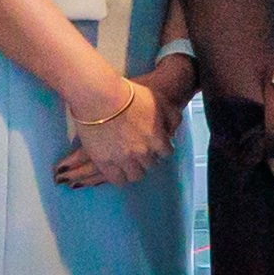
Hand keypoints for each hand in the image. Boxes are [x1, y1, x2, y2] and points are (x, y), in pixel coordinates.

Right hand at [53, 78, 170, 188]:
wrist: (100, 97)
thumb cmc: (129, 95)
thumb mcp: (159, 100)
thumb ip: (172, 117)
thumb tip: (173, 131)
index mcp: (157, 139)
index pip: (166, 153)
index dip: (160, 148)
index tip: (154, 145)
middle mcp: (143, 153)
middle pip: (151, 165)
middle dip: (147, 158)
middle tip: (140, 151)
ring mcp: (124, 160)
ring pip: (135, 176)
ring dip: (134, 170)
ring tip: (129, 163)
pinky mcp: (104, 163)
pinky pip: (116, 179)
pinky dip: (119, 176)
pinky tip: (117, 170)